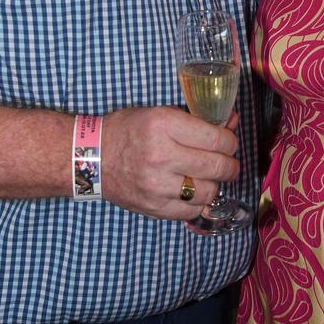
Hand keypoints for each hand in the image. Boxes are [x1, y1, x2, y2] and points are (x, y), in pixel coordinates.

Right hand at [101, 105, 239, 218]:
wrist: (91, 157)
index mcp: (164, 125)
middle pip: (217, 166)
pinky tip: (195, 191)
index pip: (216, 139)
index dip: (230, 141)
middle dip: (230, 164)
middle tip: (228, 162)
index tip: (229, 142)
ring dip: (215, 184)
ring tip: (209, 176)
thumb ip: (197, 119)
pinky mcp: (154, 207)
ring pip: (209, 191)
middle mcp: (161, 156)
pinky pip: (192, 210)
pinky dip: (199, 202)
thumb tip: (231, 122)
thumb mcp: (160, 113)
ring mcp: (157, 185)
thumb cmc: (127, 130)